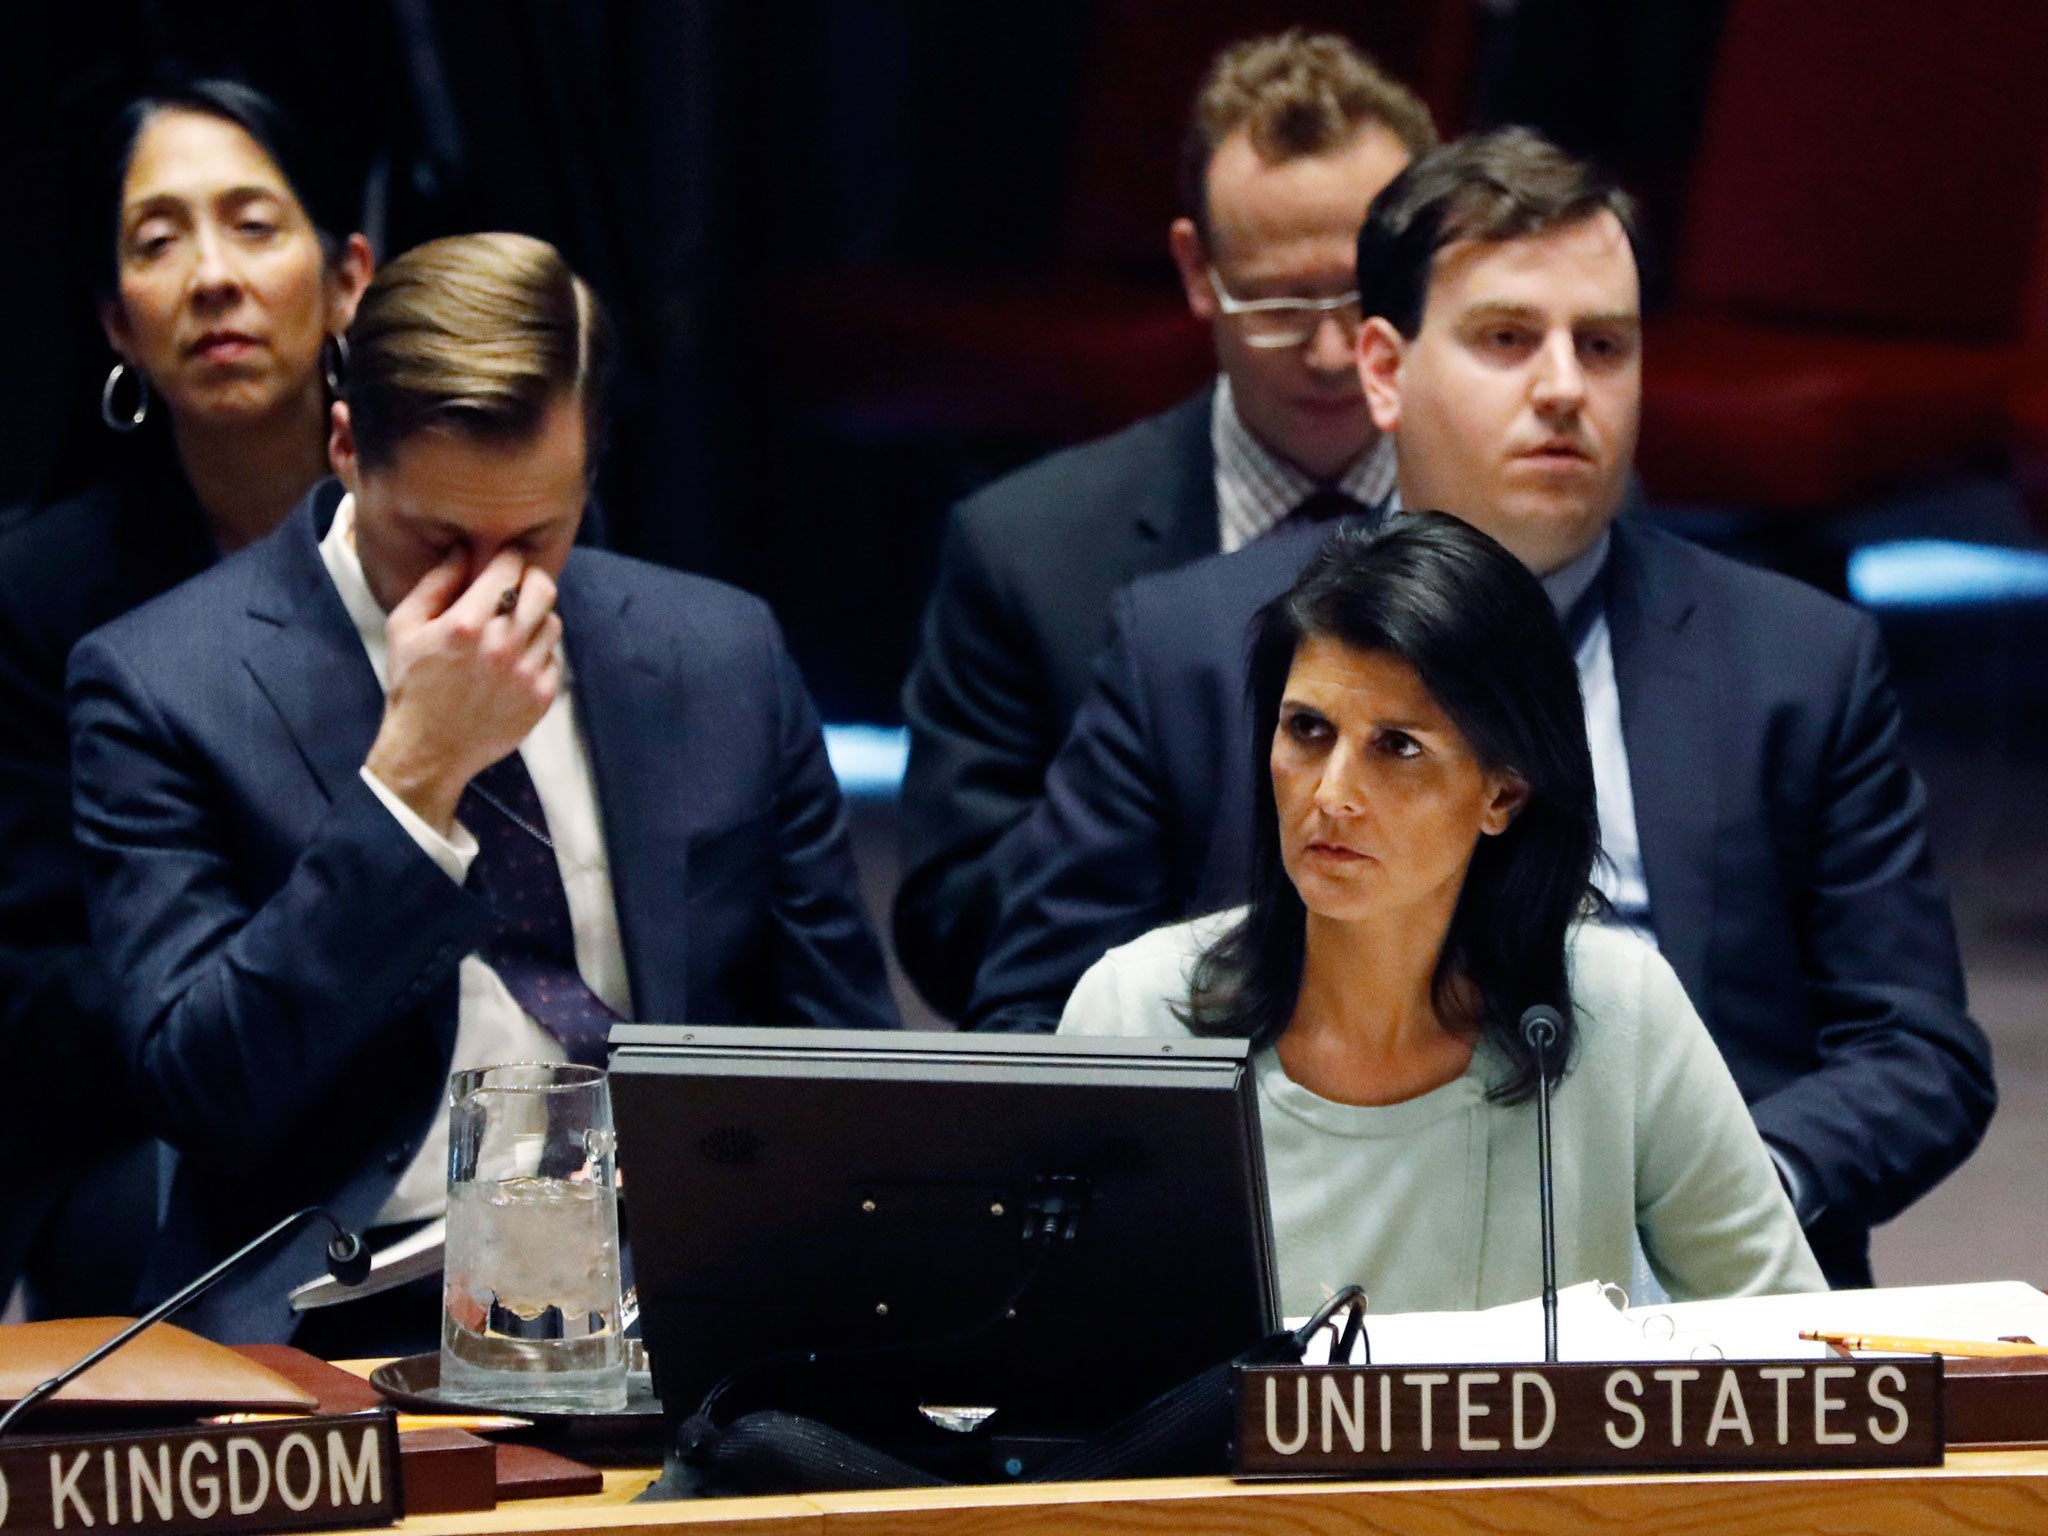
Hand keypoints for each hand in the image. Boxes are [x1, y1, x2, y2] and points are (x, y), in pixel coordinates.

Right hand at [364, 550, 562, 834]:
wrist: (429, 750)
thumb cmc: (411, 684)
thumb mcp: (405, 628)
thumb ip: (436, 584)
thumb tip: (463, 550)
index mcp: (466, 625)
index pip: (508, 569)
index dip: (508, 558)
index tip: (504, 561)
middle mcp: (501, 647)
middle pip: (543, 589)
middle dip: (531, 580)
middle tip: (518, 587)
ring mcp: (526, 674)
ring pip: (553, 623)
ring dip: (536, 618)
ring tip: (512, 628)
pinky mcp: (541, 697)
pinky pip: (554, 658)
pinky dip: (538, 654)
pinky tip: (514, 662)